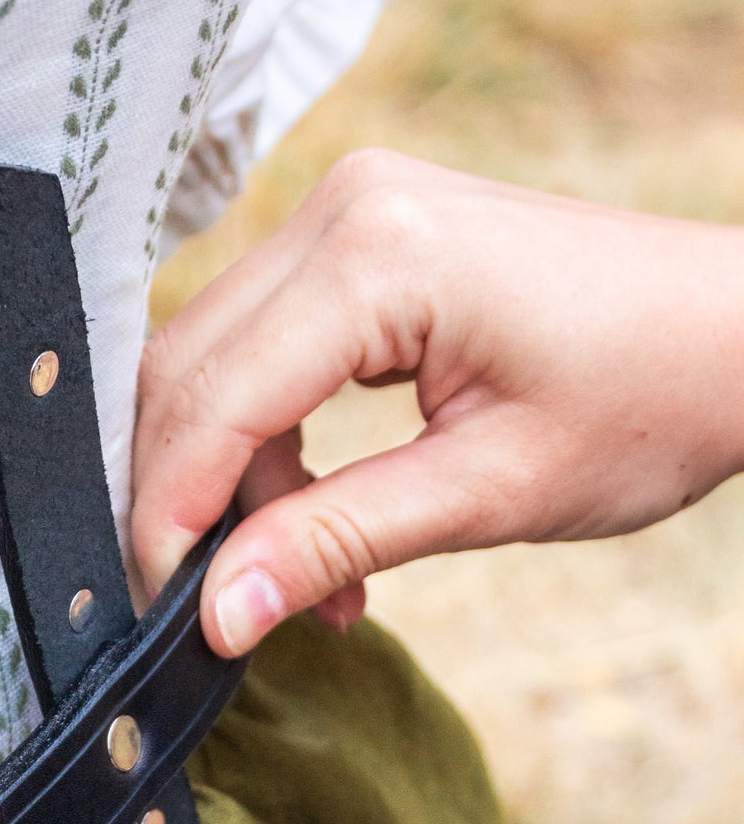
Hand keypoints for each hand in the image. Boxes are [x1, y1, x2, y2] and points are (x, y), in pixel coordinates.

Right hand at [131, 149, 743, 653]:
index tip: (167, 617)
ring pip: (215, 360)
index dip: (171, 518)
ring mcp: (348, 208)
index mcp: (376, 254)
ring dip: (235, 481)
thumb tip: (217, 616)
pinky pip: (263, 342)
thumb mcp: (491, 492)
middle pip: (189, 369)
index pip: (212, 400)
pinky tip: (320, 518)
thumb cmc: (655, 399)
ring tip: (317, 583)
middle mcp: (343, 206)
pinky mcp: (361, 234)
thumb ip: (336, 542)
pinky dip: (270, 440)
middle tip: (222, 611)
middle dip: (189, 501)